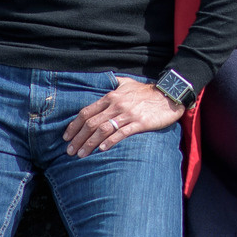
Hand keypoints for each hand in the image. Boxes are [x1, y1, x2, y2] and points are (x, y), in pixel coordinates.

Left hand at [65, 80, 182, 156]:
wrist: (169, 95)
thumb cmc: (147, 91)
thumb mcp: (127, 83)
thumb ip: (113, 83)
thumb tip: (103, 82)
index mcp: (110, 96)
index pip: (86, 112)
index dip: (74, 125)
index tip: (67, 137)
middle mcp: (116, 105)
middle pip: (91, 123)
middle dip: (78, 138)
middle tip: (70, 151)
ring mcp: (128, 114)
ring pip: (103, 130)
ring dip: (89, 143)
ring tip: (81, 155)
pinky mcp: (140, 123)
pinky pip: (121, 133)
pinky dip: (109, 142)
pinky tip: (101, 150)